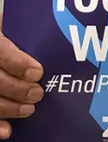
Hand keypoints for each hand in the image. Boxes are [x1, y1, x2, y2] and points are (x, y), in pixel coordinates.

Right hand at [0, 15, 43, 138]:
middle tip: (38, 94)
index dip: (18, 63)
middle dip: (18, 89)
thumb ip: (24, 31)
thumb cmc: (7, 32)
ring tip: (28, 110)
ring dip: (9, 108)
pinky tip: (7, 131)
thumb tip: (53, 30)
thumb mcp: (12, 26)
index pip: (1, 51)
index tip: (37, 72)